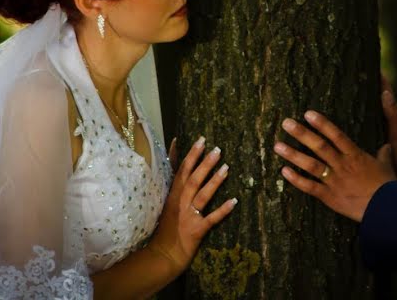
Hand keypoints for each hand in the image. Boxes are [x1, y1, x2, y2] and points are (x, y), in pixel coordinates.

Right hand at [146, 137, 236, 274]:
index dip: (191, 155)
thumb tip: (180, 170)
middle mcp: (180, 203)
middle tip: (217, 149)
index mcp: (173, 196)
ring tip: (226, 168)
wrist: (162, 256)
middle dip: (205, 163)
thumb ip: (175, 188)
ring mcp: (188, 216)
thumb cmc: (166, 230)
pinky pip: (211, 218)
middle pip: (193, 179)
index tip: (201, 140)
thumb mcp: (167, 205)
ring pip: (202, 195)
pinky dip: (222, 210)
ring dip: (214, 181)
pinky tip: (234, 200)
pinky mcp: (197, 230)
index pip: (181, 171)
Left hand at [274, 111, 395, 221]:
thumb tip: (388, 146)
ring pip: (311, 165)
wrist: (386, 210)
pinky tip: (284, 171)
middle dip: (301, 134)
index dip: (322, 123)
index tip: (307, 113)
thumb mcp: (388, 166)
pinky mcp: (330, 197)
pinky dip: (296, 180)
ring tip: (277, 145)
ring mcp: (334, 181)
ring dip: (293, 154)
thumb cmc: (389, 187)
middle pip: (319, 146)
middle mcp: (342, 165)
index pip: (336, 135)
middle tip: (285, 123)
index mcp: (355, 155)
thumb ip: (384, 154)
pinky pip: (310, 187)